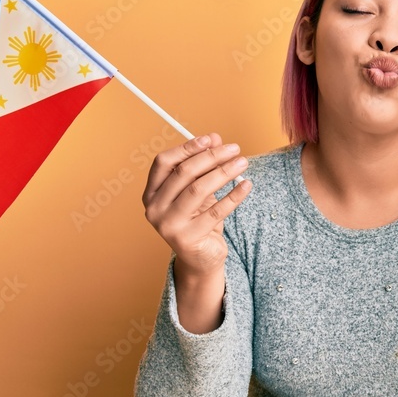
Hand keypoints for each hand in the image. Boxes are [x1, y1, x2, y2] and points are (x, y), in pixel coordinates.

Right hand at [142, 133, 251, 277]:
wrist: (201, 258)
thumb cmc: (198, 218)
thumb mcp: (199, 189)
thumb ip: (203, 165)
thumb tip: (216, 138)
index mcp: (151, 193)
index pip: (163, 162)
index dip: (187, 148)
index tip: (211, 139)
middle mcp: (154, 209)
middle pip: (183, 173)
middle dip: (212, 157)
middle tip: (235, 149)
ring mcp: (168, 225)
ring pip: (198, 190)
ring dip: (224, 172)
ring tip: (243, 163)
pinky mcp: (188, 239)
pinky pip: (216, 211)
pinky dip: (233, 196)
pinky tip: (246, 185)